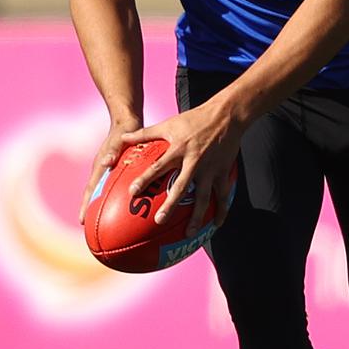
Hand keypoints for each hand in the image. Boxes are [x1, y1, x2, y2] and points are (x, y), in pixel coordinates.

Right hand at [79, 115, 141, 223]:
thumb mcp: (121, 140)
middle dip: (89, 209)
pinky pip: (111, 184)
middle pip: (93, 193)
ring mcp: (107, 168)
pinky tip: (120, 205)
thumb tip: (107, 163)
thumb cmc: (125, 130)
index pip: (90, 189)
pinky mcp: (115, 167)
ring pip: (101, 190)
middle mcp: (101, 169)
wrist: (127, 120)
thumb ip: (114, 151)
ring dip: (100, 204)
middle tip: (89, 228)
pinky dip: (111, 195)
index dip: (85, 205)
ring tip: (102, 222)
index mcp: (100, 166)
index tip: (81, 221)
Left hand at [121, 98, 241, 237]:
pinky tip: (216, 224)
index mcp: (179, 150)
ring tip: (188, 233)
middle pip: (181, 187)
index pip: (158, 167)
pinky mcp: (223, 172)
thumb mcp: (168, 124)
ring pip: (204, 197)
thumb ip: (144, 133)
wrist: (225, 115)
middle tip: (159, 221)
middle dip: (170, 205)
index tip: (133, 193)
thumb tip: (122, 139)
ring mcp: (210, 169)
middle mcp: (194, 162)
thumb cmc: (194, 119)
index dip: (145, 179)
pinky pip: (223, 195)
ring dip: (196, 216)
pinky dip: (221, 211)